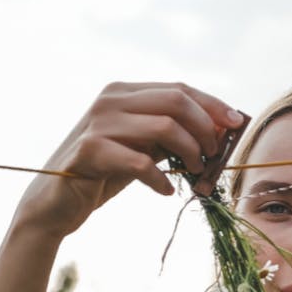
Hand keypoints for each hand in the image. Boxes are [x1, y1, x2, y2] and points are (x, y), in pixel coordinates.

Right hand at [13, 82, 242, 241]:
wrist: (54, 203)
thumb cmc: (102, 174)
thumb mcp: (140, 148)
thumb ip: (169, 135)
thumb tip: (217, 133)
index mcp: (123, 92)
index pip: (179, 88)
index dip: (213, 105)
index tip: (237, 124)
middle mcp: (110, 100)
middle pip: (176, 102)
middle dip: (206, 129)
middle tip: (214, 155)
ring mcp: (98, 123)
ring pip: (165, 128)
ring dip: (190, 153)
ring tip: (194, 173)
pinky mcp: (90, 151)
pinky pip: (141, 163)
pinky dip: (161, 180)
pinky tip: (166, 191)